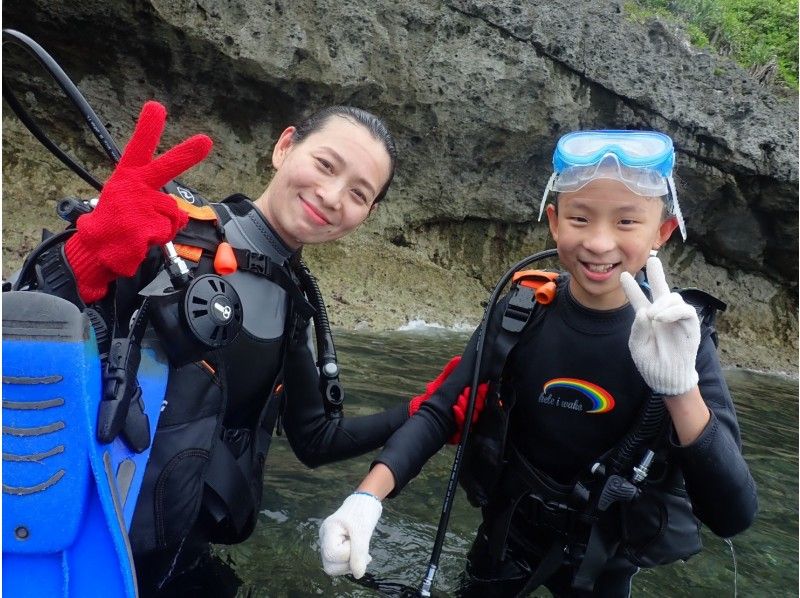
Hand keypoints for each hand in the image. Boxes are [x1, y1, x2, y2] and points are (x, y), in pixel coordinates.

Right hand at [65, 101, 212, 302]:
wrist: (96, 250)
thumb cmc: (114, 223)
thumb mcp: (130, 203)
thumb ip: (155, 199)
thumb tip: (180, 213)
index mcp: (128, 177)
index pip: (138, 148)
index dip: (148, 128)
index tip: (156, 107)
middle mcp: (134, 187)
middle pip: (166, 167)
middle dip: (187, 154)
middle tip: (206, 141)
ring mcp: (140, 206)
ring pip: (174, 213)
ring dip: (166, 225)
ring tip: (143, 230)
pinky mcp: (147, 227)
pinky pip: (170, 230)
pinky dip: (161, 238)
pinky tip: (143, 239)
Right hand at [319, 492, 382, 577]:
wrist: (364, 502)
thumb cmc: (363, 513)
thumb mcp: (363, 531)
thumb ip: (359, 553)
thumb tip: (358, 575)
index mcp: (328, 530)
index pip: (332, 554)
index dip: (348, 554)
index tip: (358, 542)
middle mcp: (324, 538)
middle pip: (329, 565)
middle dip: (348, 564)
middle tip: (363, 554)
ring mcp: (328, 543)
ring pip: (334, 566)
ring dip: (350, 564)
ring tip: (363, 554)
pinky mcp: (334, 546)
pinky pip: (339, 562)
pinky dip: (351, 562)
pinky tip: (361, 554)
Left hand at [408, 356, 488, 443]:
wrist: (421, 412)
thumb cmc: (433, 397)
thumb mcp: (440, 382)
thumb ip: (449, 371)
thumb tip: (457, 359)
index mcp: (467, 401)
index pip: (480, 398)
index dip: (482, 392)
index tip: (482, 386)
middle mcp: (468, 412)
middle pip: (479, 408)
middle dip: (476, 399)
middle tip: (468, 391)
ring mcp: (464, 423)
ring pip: (472, 417)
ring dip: (466, 406)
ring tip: (461, 398)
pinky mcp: (458, 433)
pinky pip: (463, 427)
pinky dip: (459, 416)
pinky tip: (455, 409)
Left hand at [620, 257, 699, 395]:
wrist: (666, 378)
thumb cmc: (651, 362)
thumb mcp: (637, 346)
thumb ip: (638, 329)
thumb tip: (644, 311)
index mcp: (647, 318)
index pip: (638, 298)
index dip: (632, 287)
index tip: (623, 275)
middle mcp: (662, 314)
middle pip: (660, 288)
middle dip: (656, 273)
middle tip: (652, 258)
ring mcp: (676, 318)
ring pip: (672, 297)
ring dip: (661, 304)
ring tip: (653, 316)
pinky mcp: (690, 324)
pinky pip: (684, 310)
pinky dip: (672, 311)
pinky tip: (661, 318)